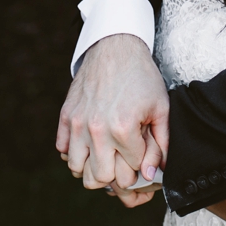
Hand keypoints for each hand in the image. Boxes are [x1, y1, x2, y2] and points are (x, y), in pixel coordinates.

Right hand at [55, 33, 168, 191]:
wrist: (116, 46)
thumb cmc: (141, 76)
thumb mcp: (161, 108)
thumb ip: (160, 145)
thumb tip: (150, 174)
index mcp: (123, 128)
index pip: (130, 173)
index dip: (139, 167)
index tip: (142, 156)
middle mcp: (96, 129)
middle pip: (100, 178)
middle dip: (115, 175)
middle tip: (124, 160)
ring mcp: (78, 123)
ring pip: (77, 170)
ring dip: (93, 167)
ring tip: (106, 154)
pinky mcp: (66, 116)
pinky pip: (63, 151)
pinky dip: (76, 152)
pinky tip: (90, 143)